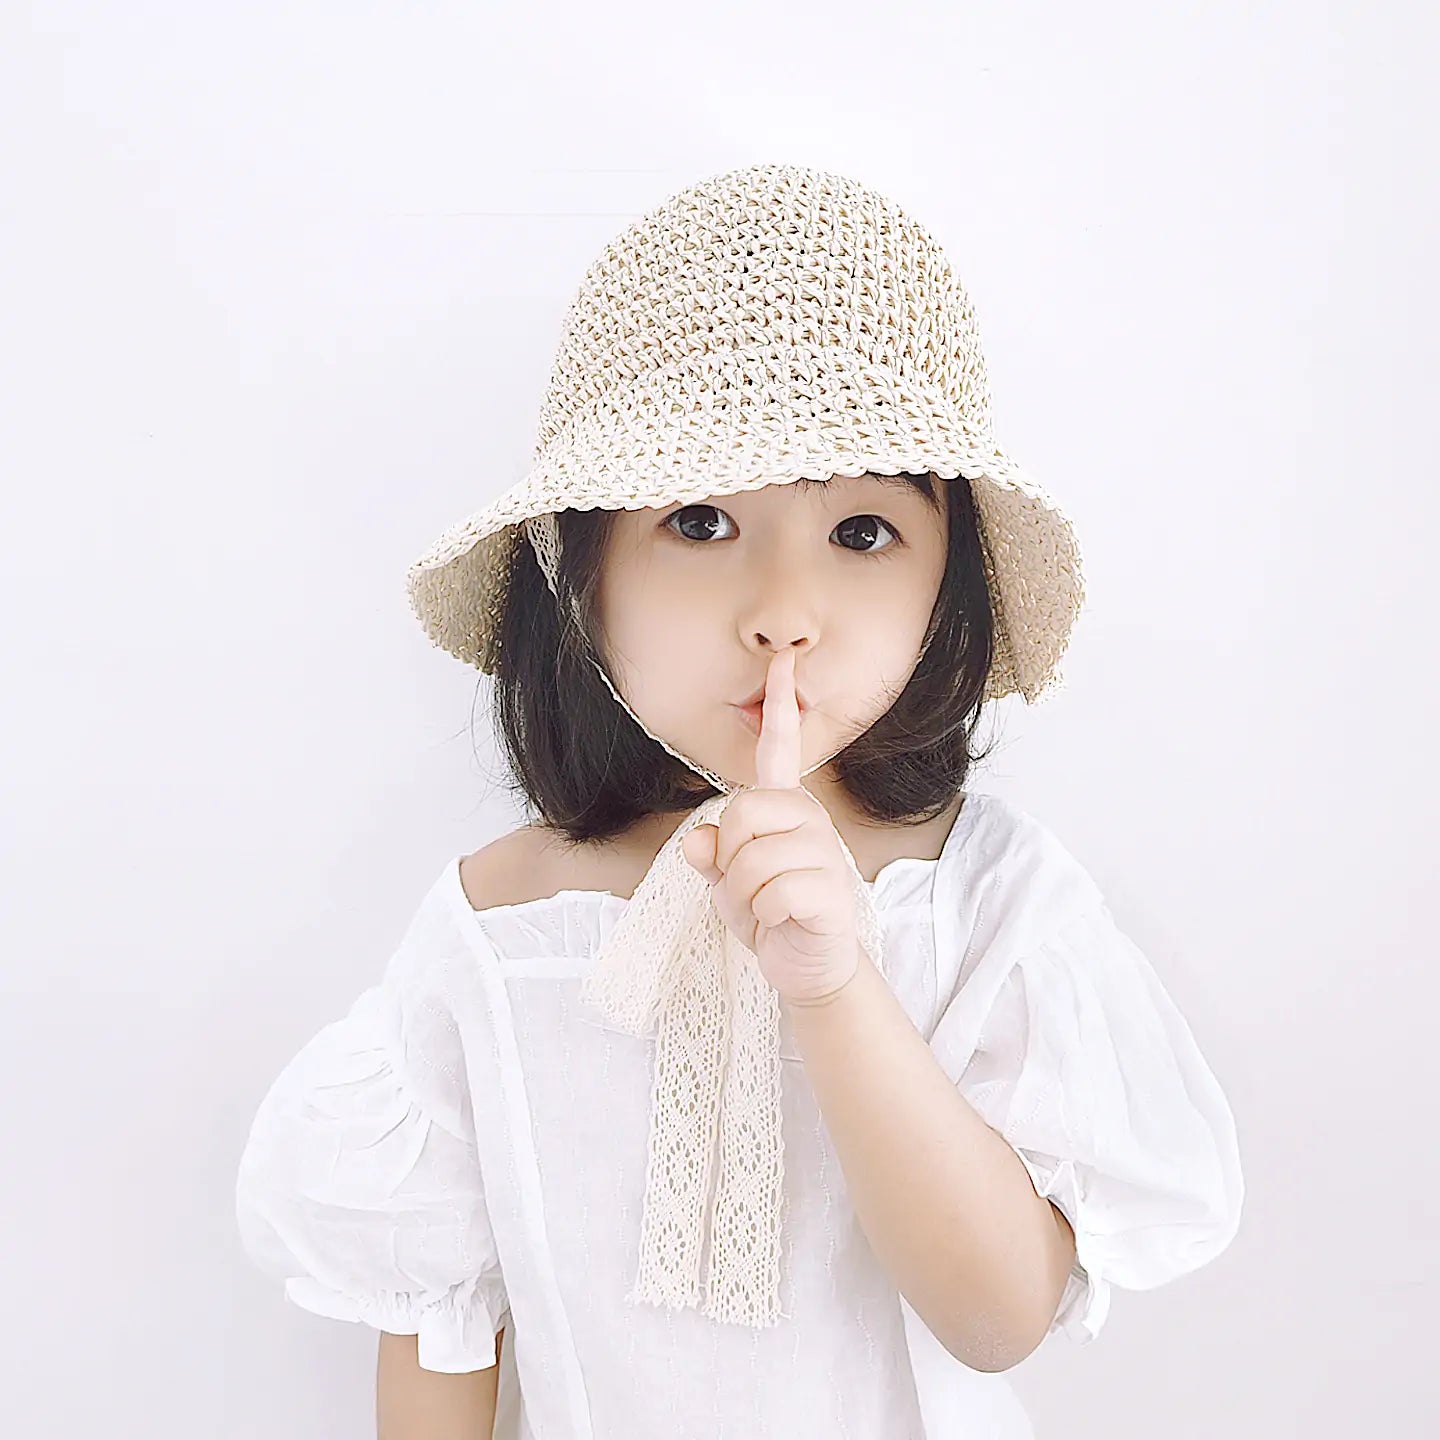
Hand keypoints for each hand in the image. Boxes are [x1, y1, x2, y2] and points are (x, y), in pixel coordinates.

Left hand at [681, 647, 862, 1006]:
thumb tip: (698, 841)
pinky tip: (782, 921)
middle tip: (747, 887)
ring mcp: (826, 854)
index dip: (779, 705)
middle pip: (741, 814)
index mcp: (784, 807)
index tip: (783, 659)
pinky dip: (764, 917)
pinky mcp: (832, 892)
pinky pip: (773, 894)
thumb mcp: (727, 882)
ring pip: (752, 861)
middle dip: (729, 860)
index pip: (780, 748)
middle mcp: (810, 820)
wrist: (806, 966)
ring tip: (764, 909)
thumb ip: (709, 856)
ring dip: (743, 897)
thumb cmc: (768, 913)